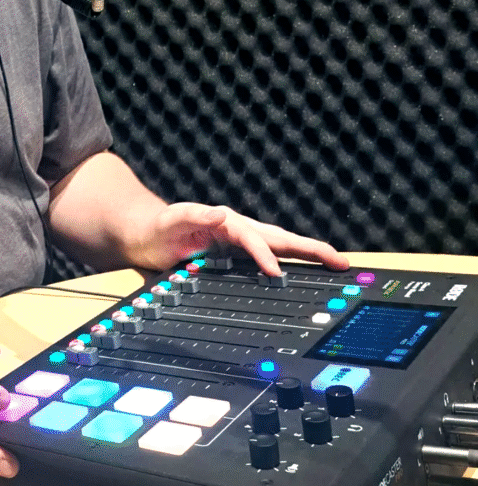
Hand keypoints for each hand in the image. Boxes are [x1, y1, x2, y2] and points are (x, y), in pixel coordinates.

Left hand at [130, 202, 349, 276]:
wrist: (145, 234)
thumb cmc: (158, 226)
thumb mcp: (172, 219)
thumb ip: (193, 215)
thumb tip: (220, 213)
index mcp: (226, 221)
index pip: (251, 237)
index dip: (264, 254)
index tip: (276, 272)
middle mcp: (238, 228)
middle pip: (279, 238)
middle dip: (309, 249)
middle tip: (339, 260)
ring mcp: (239, 241)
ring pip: (280, 246)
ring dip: (307, 255)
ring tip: (334, 263)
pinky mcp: (236, 253)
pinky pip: (269, 257)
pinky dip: (291, 263)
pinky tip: (303, 273)